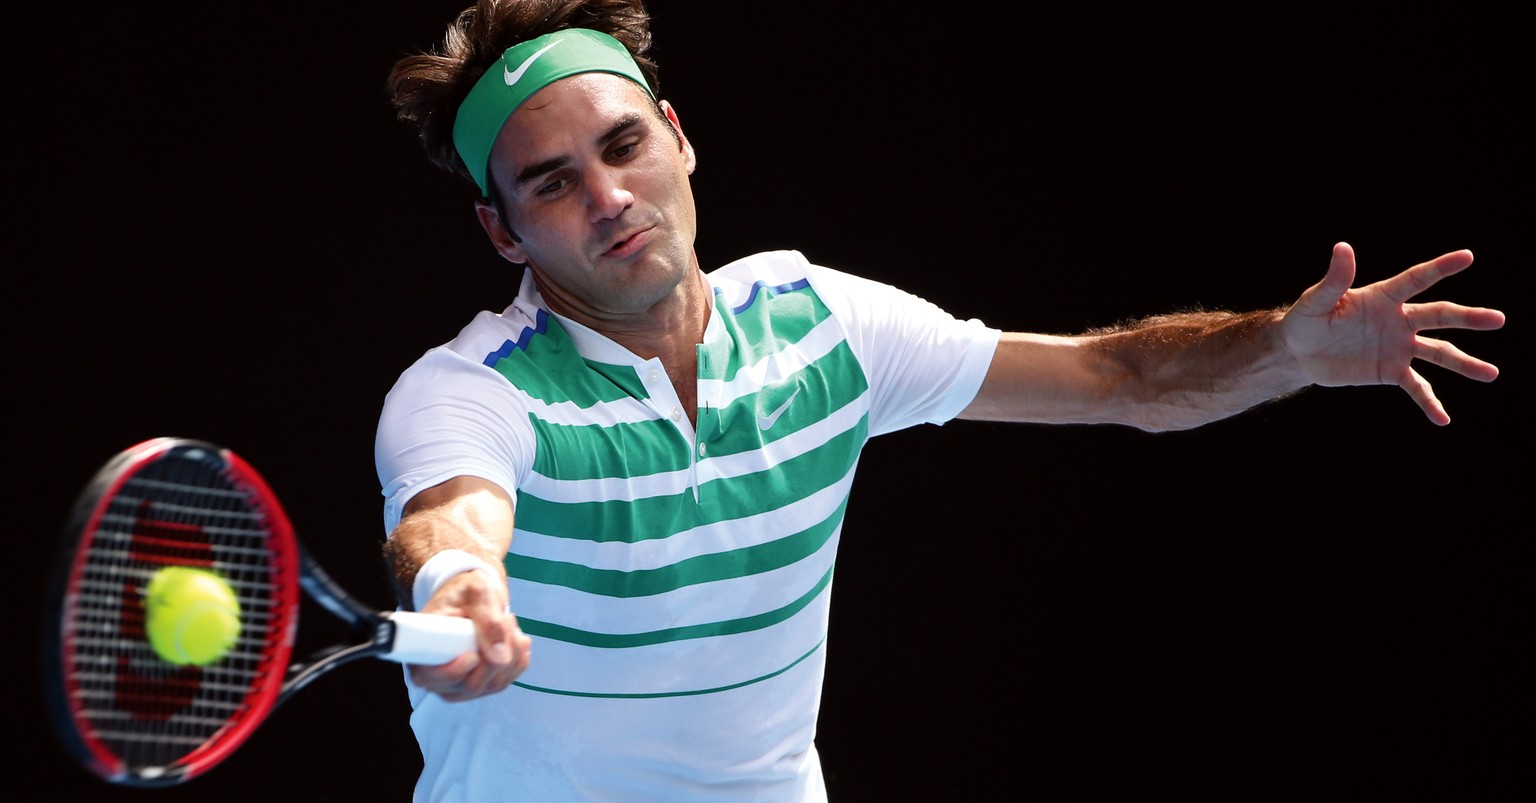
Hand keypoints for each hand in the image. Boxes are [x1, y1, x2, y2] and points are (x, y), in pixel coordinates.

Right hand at [409, 568, 530, 701]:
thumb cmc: (467, 593)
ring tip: (508, 623)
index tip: (473, 656)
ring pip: (492, 685)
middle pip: (470, 685)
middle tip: (505, 620)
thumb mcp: (479, 593)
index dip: (453, 672)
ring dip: (511, 654)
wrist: (472, 598)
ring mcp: (456, 684)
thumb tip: (499, 657)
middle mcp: (435, 674)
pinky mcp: (477, 685)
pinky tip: (517, 641)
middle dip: (496, 654)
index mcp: (422, 647)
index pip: (429, 676)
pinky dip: (517, 661)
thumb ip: (488, 621)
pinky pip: (503, 682)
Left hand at [1280, 242, 1504, 424]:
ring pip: (1439, 353)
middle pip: (1440, 316)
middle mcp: (1399, 320)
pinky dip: (1429, 403)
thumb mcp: (1316, 301)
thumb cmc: (1306, 320)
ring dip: (1464, 364)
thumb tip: (1342, 247)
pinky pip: (1416, 387)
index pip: (1417, 279)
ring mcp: (1398, 347)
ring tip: (1491, 374)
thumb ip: (1334, 280)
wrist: (1299, 353)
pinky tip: (1443, 419)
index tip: (1467, 256)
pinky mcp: (1390, 372)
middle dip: (1468, 318)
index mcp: (1383, 297)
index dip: (1440, 268)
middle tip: (1498, 319)